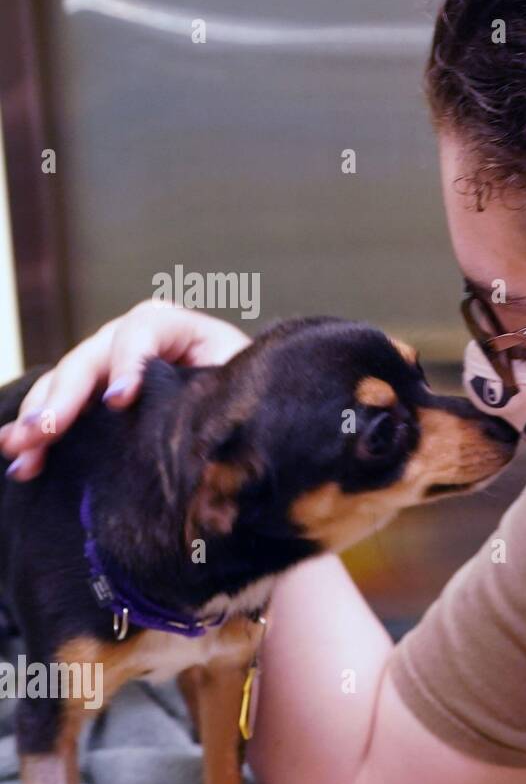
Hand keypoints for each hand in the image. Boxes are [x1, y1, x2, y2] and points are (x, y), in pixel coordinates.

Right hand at [0, 300, 250, 480]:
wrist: (243, 399)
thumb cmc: (245, 386)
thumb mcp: (238, 380)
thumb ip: (220, 385)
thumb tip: (204, 421)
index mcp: (172, 325)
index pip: (142, 332)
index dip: (128, 363)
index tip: (119, 400)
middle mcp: (130, 336)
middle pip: (89, 358)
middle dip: (63, 398)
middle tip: (44, 432)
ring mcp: (105, 362)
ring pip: (63, 383)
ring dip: (38, 417)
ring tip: (18, 448)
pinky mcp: (94, 391)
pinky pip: (60, 406)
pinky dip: (41, 430)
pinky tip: (23, 458)